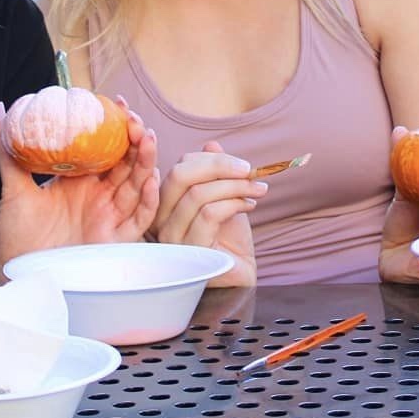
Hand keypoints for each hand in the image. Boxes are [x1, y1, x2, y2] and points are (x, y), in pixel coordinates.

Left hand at [0, 99, 160, 274]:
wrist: (15, 273)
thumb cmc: (16, 234)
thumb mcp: (13, 188)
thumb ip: (10, 151)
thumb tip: (1, 110)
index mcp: (79, 180)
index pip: (105, 147)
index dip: (115, 126)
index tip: (116, 103)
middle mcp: (99, 196)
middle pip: (127, 163)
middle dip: (136, 139)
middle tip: (134, 121)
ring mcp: (108, 217)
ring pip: (137, 185)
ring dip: (146, 161)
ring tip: (147, 138)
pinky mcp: (114, 241)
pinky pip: (139, 220)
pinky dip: (148, 200)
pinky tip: (149, 180)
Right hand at [151, 142, 259, 286]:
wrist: (240, 273)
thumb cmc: (230, 237)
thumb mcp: (225, 197)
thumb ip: (216, 173)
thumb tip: (211, 144)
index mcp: (165, 202)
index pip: (180, 167)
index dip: (213, 159)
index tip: (243, 165)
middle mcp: (160, 220)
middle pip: (180, 175)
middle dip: (220, 166)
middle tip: (250, 170)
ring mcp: (171, 238)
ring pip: (198, 194)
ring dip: (236, 186)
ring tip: (258, 189)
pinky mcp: (188, 252)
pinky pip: (209, 214)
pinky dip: (235, 203)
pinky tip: (251, 206)